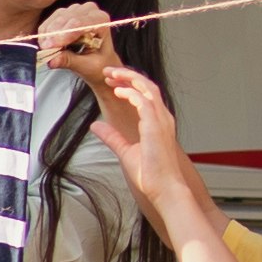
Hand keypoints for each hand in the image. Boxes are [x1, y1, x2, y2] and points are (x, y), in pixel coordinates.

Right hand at [32, 0, 121, 76]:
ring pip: (56, 19)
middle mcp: (90, 11)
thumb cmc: (100, 63)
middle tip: (46, 51)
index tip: (51, 47)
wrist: (100, 62)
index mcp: (101, 20)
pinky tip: (46, 45)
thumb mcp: (88, 66)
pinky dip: (44, 34)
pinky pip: (49, 22)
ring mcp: (76, 10)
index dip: (63, 35)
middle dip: (54, 36)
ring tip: (47, 50)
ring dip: (48, 35)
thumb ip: (70, 61)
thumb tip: (52, 60)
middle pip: (66, 19)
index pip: (79, 23)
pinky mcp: (63, 14)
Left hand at [86, 63, 191, 192]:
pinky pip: (143, 101)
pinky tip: (117, 91)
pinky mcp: (155, 126)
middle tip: (108, 71)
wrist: (164, 189)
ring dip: (128, 78)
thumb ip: (112, 137)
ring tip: (111, 75)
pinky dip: (130, 93)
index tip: (113, 81)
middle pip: (147, 85)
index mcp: (158, 123)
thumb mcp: (126, 151)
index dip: (130, 84)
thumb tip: (97, 126)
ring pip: (147, 88)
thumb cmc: (152, 176)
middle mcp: (163, 118)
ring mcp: (161, 120)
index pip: (146, 94)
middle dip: (128, 75)